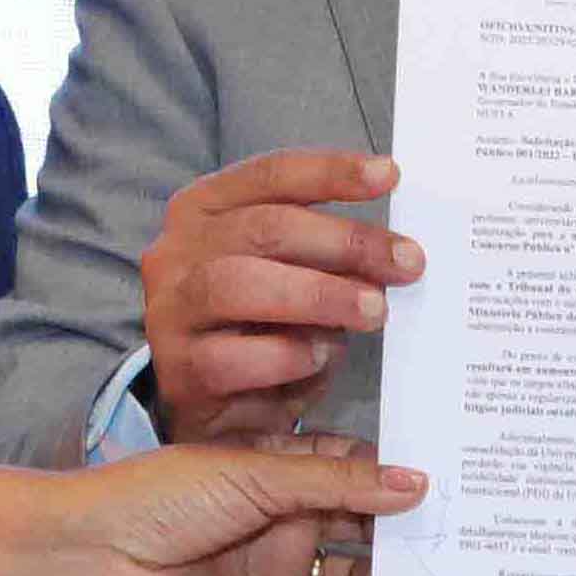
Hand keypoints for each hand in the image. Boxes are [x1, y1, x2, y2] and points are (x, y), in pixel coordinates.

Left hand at [53, 433, 435, 575]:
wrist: (90, 560)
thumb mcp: (252, 473)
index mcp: (280, 466)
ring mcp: (273, 568)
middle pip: (361, 530)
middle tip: (462, 558)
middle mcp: (283, 516)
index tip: (457, 495)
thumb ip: (335, 482)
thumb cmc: (160, 497)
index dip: (401, 481)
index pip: (356, 470)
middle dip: (406, 542)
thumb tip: (415, 481)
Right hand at [138, 147, 420, 442]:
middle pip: (264, 229)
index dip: (330, 172)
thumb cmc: (257, 324)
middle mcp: (176, 251)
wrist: (209, 403)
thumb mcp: (288, 273)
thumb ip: (325, 254)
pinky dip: (286, 355)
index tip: (389, 174)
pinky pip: (233, 357)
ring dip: (319, 295)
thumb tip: (394, 252)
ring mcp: (170, 310)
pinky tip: (318, 357)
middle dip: (344, 242)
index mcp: (203, 209)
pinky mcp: (177, 370)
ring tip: (372, 310)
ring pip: (240, 285)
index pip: (269, 176)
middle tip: (405, 263)